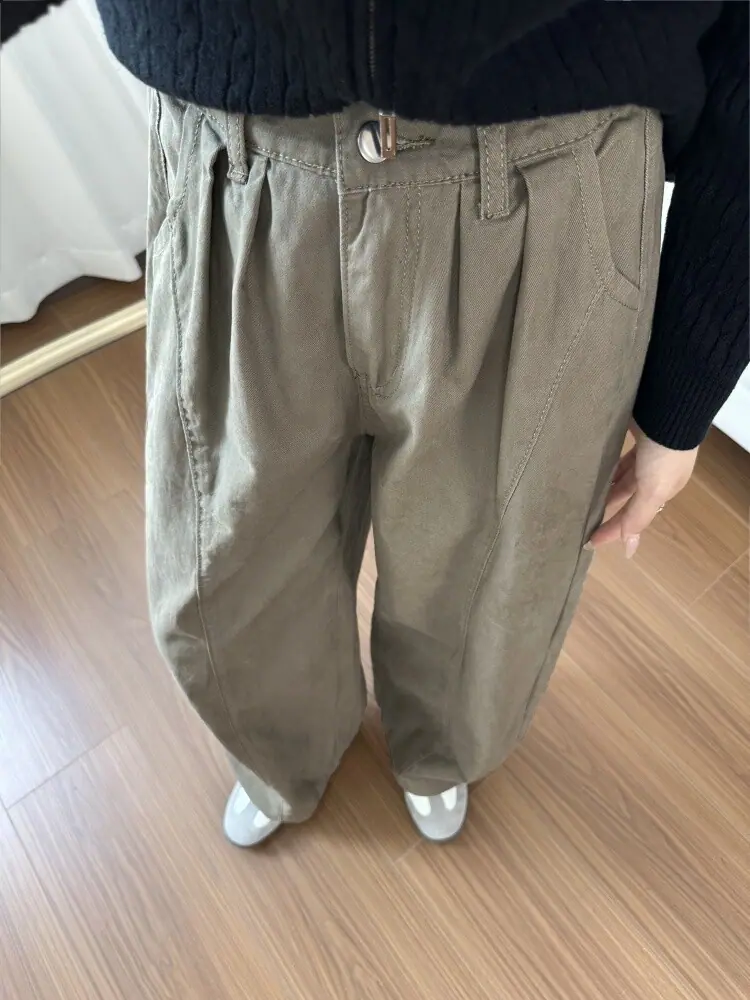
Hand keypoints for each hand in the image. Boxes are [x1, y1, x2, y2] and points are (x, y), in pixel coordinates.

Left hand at [587, 422, 698, 558]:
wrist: (668, 407)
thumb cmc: (663, 455)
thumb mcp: (653, 491)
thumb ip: (638, 518)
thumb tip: (629, 551)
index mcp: (664, 488)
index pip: (634, 516)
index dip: (613, 530)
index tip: (588, 542)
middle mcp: (655, 471)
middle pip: (626, 495)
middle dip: (607, 506)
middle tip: (581, 518)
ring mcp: (645, 451)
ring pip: (619, 474)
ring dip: (604, 484)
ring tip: (580, 494)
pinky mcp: (633, 432)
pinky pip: (614, 453)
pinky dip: (604, 462)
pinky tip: (590, 466)